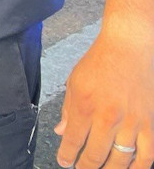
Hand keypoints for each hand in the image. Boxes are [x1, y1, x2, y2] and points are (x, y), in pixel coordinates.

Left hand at [55, 31, 153, 167]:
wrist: (129, 48)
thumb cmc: (100, 63)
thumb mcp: (75, 82)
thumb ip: (68, 110)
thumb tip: (61, 132)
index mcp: (85, 106)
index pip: (73, 141)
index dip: (67, 156)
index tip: (64, 162)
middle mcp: (108, 117)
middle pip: (96, 155)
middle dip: (86, 167)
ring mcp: (132, 122)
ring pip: (121, 160)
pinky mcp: (150, 123)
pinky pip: (147, 155)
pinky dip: (139, 166)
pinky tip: (130, 168)